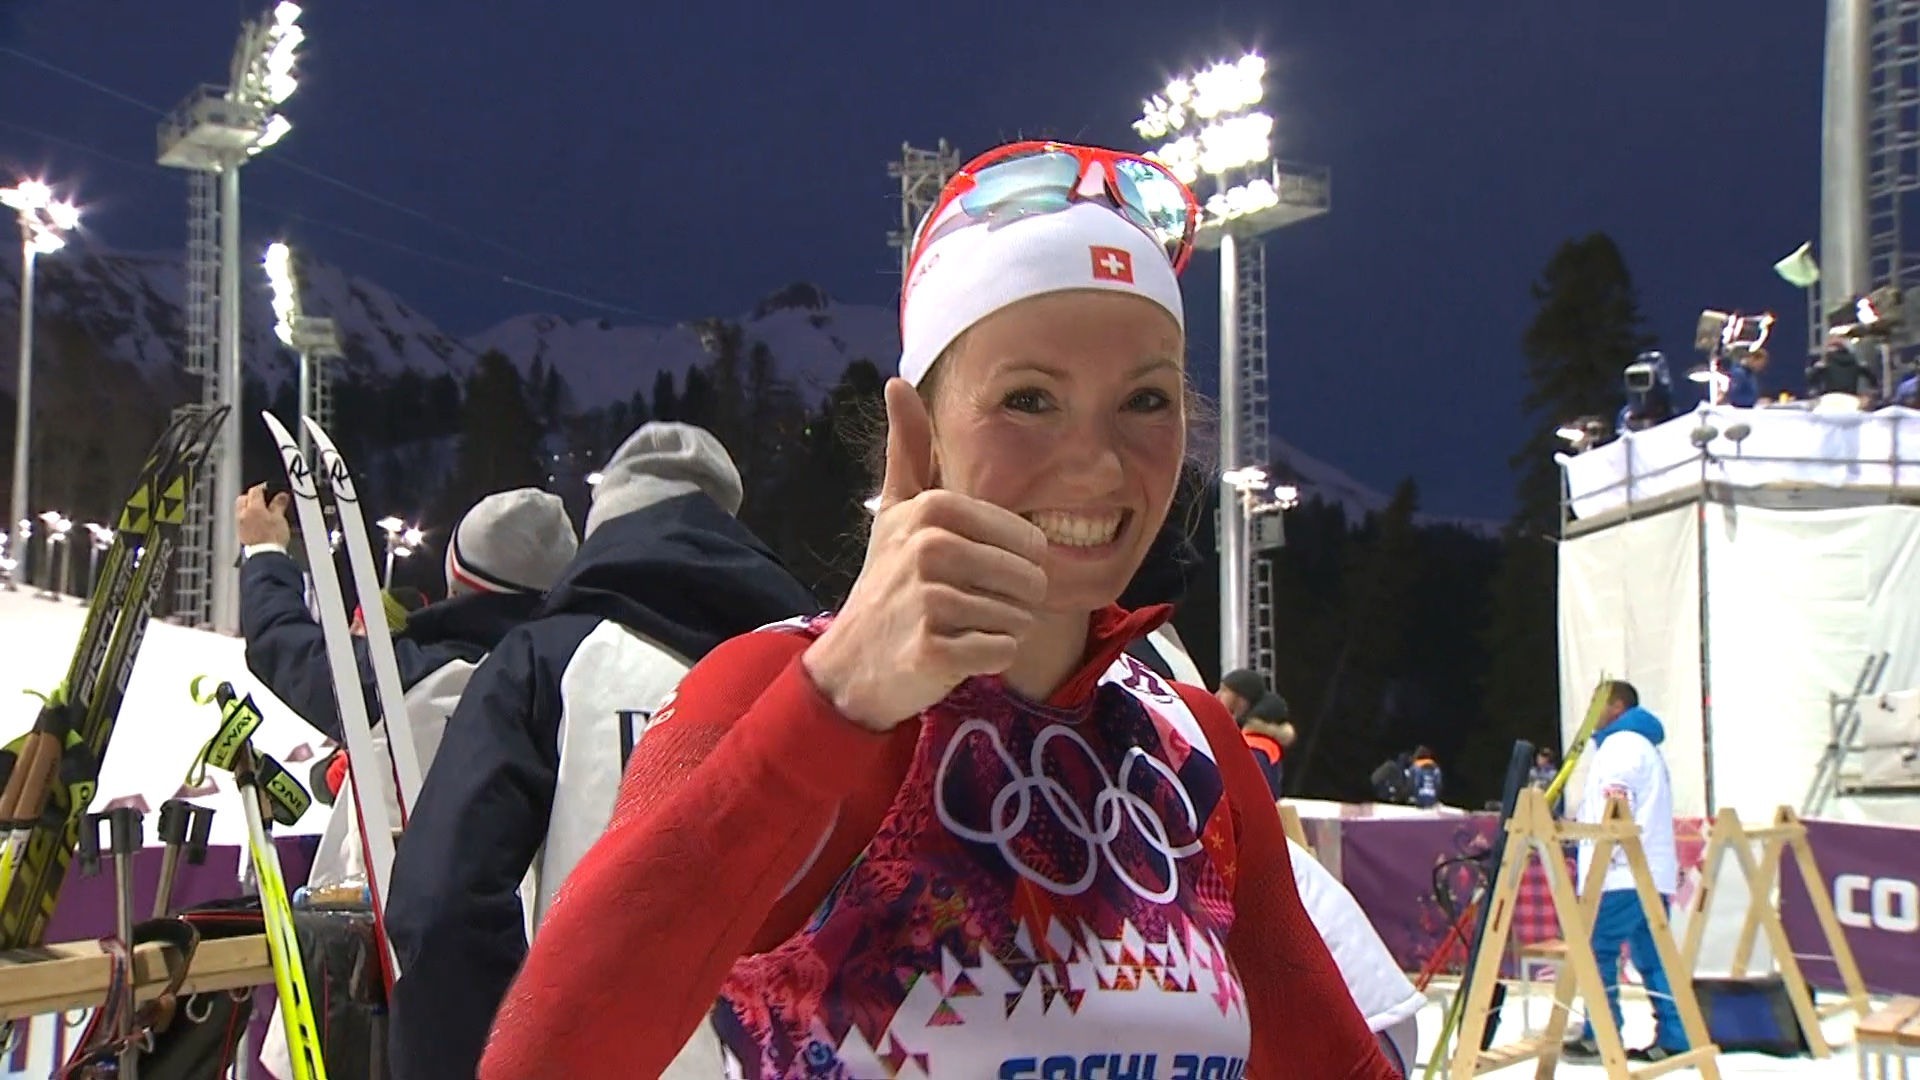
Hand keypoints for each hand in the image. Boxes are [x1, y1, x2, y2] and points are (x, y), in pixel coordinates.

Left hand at [236, 483, 291, 547]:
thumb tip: (281, 496)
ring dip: (248, 507)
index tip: (268, 488)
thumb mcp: (279, 518)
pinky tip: (256, 522)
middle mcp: (243, 514)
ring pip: (241, 509)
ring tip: (260, 511)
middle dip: (251, 496)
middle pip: (243, 499)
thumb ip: (279, 505)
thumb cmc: (272, 538)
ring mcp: (240, 524)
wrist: (265, 556)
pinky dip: (248, 518)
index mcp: (253, 508)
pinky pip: (242, 520)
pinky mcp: (241, 534)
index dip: (262, 487)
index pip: (255, 491)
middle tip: (262, 498)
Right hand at [802, 379, 1048, 732]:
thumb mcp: (897, 510)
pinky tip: (956, 652)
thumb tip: (896, 382)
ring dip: (1001, 631)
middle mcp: (929, 548)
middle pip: (1030, 580)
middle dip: (1013, 602)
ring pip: (1019, 618)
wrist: (854, 661)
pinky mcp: (932, 648)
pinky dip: (990, 658)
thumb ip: (909, 448)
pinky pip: (1002, 651)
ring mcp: (928, 599)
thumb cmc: (886, 581)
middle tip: (970, 608)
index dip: (1016, 565)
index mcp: (934, 510)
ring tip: (961, 627)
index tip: (975, 573)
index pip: (1030, 541)